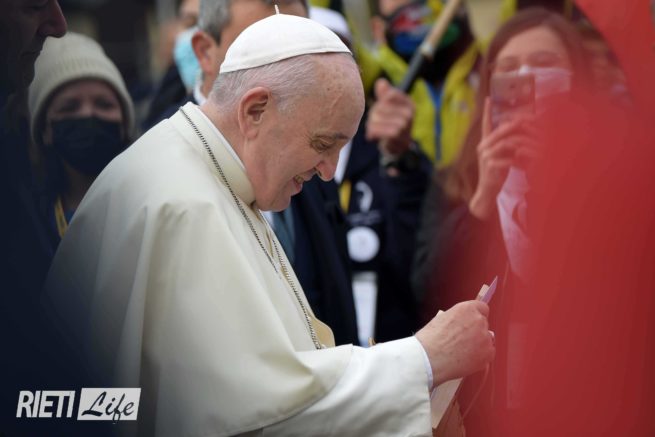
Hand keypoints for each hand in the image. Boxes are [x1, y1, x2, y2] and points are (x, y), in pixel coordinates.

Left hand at [365, 78, 414, 156]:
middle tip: (374, 122)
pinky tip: (371, 135)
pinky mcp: (398, 136)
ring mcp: (405, 124)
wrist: (397, 148)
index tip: (381, 109)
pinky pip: (378, 129)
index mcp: (408, 103)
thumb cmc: (390, 123)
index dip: (380, 102)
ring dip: (371, 124)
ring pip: (377, 117)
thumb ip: (385, 93)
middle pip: (381, 106)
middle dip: (373, 114)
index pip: (390, 94)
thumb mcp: (388, 107)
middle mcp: (409, 112)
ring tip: (373, 129)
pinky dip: (372, 132)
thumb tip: (381, 82)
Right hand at [415, 300, 494, 386]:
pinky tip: (467, 361)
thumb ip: (456, 319)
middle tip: (463, 341)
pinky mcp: (488, 354)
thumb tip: (460, 325)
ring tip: (462, 353)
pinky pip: (488, 355)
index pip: (481, 308)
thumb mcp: (441, 319)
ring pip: (486, 340)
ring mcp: (485, 337)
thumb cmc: (430, 341)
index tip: (473, 322)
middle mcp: (478, 320)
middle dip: (476, 332)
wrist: (429, 358)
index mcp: (466, 309)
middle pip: (483, 324)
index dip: (476, 316)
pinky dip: (480, 358)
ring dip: (479, 345)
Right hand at [469, 98, 538, 219]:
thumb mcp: (501, 156)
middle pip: (500, 131)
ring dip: (520, 143)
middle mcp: (482, 147)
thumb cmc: (497, 174)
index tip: (488, 98)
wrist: (487, 191)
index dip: (486, 111)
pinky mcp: (490, 166)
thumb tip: (518, 133)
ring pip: (504, 143)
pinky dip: (518, 159)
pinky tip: (526, 161)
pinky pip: (506, 158)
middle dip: (514, 125)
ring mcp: (485, 156)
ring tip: (532, 143)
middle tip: (527, 120)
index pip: (485, 124)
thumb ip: (506, 145)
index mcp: (484, 143)